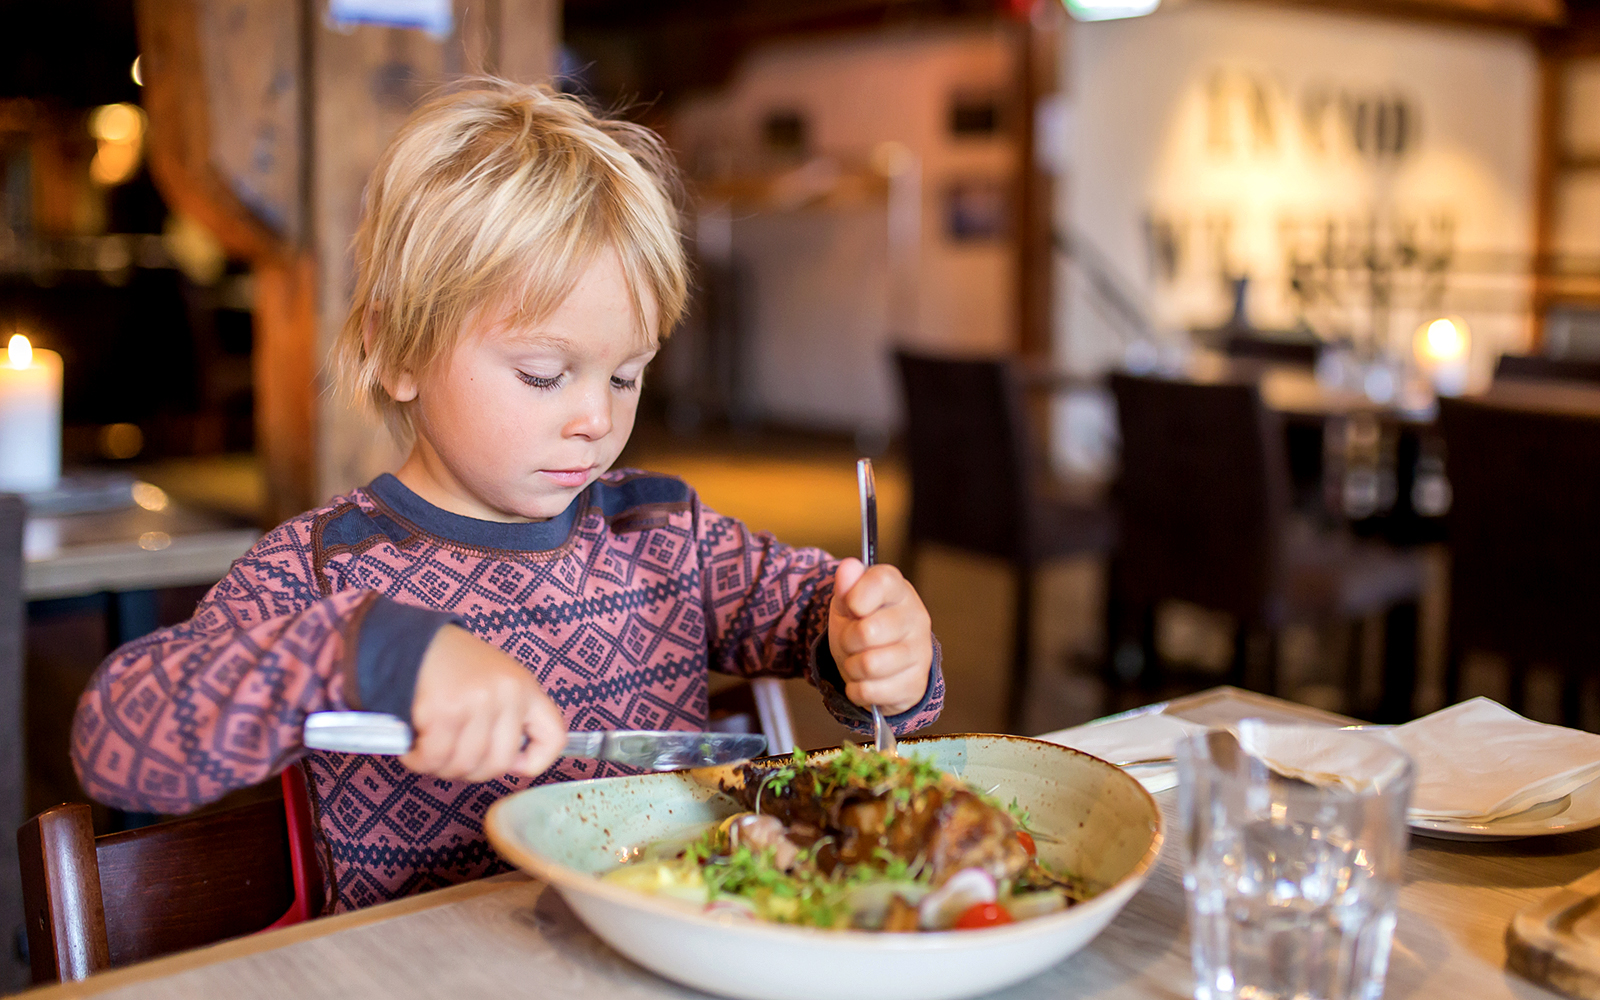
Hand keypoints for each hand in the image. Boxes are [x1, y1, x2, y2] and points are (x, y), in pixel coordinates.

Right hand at [401, 625, 566, 781]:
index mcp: (527, 689)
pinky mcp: (444, 709)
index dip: (534, 762)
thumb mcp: (497, 683)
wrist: (413, 641)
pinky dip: (420, 761)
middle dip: (471, 771)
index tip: (511, 763)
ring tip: (429, 753)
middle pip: (499, 764)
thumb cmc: (455, 668)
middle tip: (452, 759)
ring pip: (465, 765)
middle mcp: (508, 694)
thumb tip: (512, 764)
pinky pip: (434, 757)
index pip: (554, 738)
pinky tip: (415, 750)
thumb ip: (509, 717)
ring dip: (441, 767)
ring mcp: (477, 701)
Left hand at [827, 559, 932, 714]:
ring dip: (852, 667)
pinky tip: (865, 680)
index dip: (856, 595)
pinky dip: (857, 690)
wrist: (880, 664)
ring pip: (869, 664)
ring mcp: (920, 652)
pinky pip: (871, 691)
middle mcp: (916, 617)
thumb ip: (846, 586)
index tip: (852, 606)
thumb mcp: (847, 603)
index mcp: (898, 590)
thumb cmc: (863, 625)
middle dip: (847, 640)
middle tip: (852, 641)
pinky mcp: (915, 684)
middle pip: (867, 631)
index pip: (881, 580)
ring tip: (858, 660)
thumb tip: (848, 567)